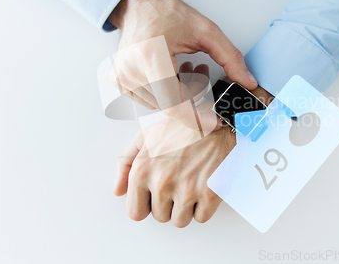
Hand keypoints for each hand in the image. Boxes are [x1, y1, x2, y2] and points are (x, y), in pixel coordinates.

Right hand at [108, 0, 257, 130]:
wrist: (139, 5)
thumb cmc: (168, 13)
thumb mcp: (206, 32)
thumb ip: (231, 58)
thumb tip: (248, 81)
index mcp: (151, 57)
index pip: (174, 105)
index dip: (197, 118)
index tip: (213, 121)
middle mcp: (131, 70)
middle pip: (171, 105)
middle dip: (192, 95)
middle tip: (199, 72)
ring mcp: (122, 78)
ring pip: (161, 105)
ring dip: (179, 93)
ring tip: (183, 68)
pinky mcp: (119, 82)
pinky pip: (149, 100)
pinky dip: (164, 92)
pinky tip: (169, 73)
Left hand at [113, 119, 235, 227]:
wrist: (220, 117)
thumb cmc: (184, 125)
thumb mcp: (146, 135)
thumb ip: (125, 163)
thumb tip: (118, 191)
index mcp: (142, 170)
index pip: (135, 212)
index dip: (147, 204)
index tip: (155, 194)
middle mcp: (162, 182)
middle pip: (160, 217)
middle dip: (168, 204)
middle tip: (178, 181)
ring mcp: (188, 189)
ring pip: (180, 221)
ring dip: (186, 208)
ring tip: (191, 183)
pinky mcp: (211, 193)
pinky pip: (202, 218)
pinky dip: (204, 207)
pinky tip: (205, 186)